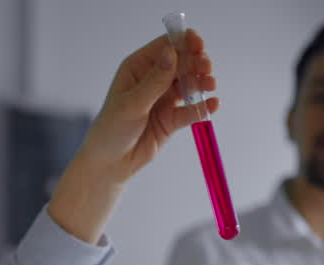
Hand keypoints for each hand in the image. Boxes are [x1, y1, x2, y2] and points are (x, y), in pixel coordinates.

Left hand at [48, 30, 217, 242]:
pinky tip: (213, 104)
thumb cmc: (112, 129)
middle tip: (206, 68)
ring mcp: (164, 99)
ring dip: (202, 82)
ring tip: (210, 84)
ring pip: (189, 85)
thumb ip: (155, 81)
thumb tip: (172, 53)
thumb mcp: (132, 103)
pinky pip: (191, 110)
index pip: (165, 47)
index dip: (183, 42)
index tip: (198, 43)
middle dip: (196, 63)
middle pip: (182, 64)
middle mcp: (153, 80)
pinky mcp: (172, 119)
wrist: (110, 163)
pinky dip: (202, 106)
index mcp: (138, 68)